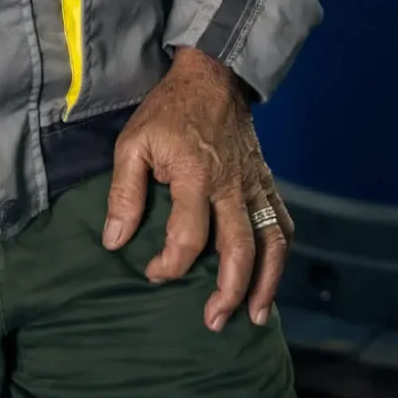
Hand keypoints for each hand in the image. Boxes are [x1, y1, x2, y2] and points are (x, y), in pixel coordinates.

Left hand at [102, 47, 293, 330]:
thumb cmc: (167, 111)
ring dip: (265, 282)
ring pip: (271, 241)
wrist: (212, 76)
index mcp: (194, 176)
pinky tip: (271, 278)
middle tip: (213, 321)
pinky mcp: (267, 182)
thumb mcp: (133, 143)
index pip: (188, 237)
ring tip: (253, 315)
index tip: (154, 272)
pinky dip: (281, 254)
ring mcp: (254, 184)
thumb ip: (124, 193)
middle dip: (229, 291)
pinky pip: (283, 222)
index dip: (170, 264)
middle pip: (240, 249)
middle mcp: (230, 186)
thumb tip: (115, 241)